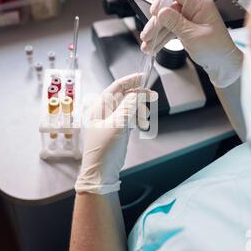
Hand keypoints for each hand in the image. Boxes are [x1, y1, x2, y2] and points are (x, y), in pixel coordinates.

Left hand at [75, 73, 156, 194]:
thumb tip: (136, 94)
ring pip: (127, 108)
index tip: (143, 77)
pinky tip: (142, 123)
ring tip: (146, 117)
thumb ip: (128, 107)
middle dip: (137, 95)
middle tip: (151, 96)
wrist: (100, 173)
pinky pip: (128, 119)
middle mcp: (103, 113)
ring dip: (138, 109)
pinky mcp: (117, 131)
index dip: (129, 81)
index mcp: (99, 108)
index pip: (115, 88)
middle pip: (122, 96)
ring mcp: (110, 122)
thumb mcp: (117, 125)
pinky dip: (136, 119)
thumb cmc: (104, 149)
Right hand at [140, 0, 242, 87]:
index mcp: (200, 4)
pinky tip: (152, 46)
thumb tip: (161, 12)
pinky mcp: (184, 29)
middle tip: (147, 35)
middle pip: (167, 9)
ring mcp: (187, 19)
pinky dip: (160, 39)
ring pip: (165, 22)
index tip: (155, 12)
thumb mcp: (194, 36)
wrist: (223, 65)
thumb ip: (176, 23)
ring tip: (147, 45)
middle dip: (155, 24)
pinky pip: (168, 31)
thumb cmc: (217, 50)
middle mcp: (193, 9)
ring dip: (155, 34)